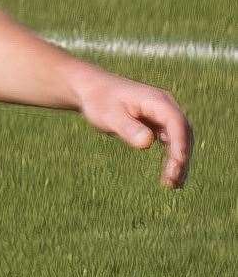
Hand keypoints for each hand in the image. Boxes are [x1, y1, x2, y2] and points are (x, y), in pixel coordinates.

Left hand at [74, 71, 192, 188]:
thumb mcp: (109, 115)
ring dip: (179, 161)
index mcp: (157, 101)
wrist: (92, 90)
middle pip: (183, 133)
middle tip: (173, 182)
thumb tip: (147, 143)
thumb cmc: (99, 101)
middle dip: (181, 158)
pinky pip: (171, 142)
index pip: (176, 123)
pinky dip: (172, 157)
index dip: (180, 144)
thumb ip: (127, 127)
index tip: (178, 164)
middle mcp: (165, 106)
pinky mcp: (158, 123)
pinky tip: (170, 175)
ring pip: (180, 139)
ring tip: (173, 185)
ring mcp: (163, 115)